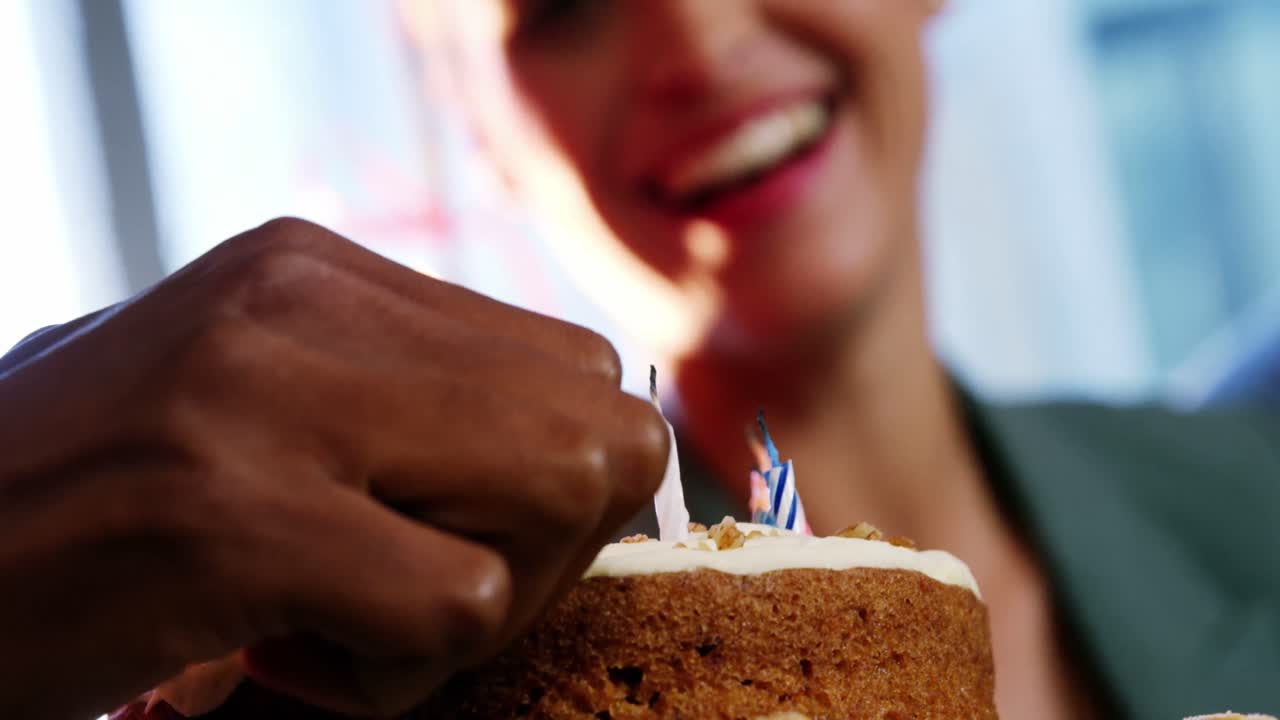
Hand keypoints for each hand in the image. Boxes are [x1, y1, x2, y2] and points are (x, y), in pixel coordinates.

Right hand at [0, 218, 668, 719]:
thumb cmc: (103, 491)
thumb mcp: (255, 389)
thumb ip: (401, 392)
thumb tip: (583, 443)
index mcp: (320, 270)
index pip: (575, 365)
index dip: (557, 474)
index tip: (455, 530)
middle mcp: (304, 307)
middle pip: (598, 427)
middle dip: (551, 541)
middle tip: (418, 581)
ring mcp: (270, 403)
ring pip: (560, 496)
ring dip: (482, 602)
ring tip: (341, 612)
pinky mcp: (236, 520)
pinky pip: (459, 603)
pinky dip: (397, 671)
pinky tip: (280, 654)